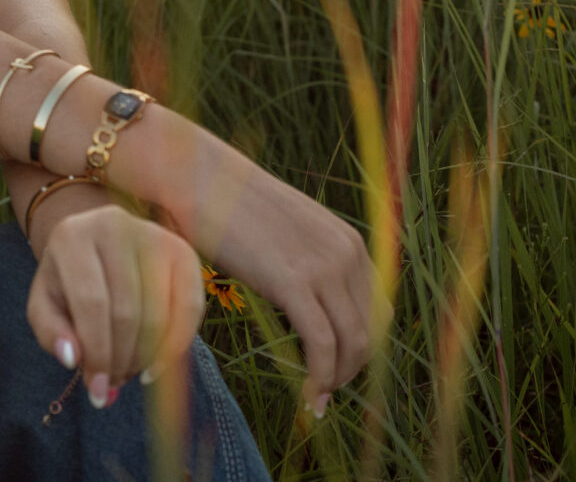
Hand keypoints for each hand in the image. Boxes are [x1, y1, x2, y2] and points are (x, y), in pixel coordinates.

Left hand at [25, 203, 204, 407]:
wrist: (94, 242)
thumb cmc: (67, 280)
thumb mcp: (45, 304)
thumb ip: (50, 332)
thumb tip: (72, 358)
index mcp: (71, 235)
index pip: (91, 302)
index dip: (97, 352)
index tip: (97, 391)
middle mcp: (114, 224)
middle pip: (127, 310)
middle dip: (121, 359)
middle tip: (113, 384)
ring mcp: (152, 234)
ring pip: (159, 312)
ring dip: (145, 357)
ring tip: (128, 373)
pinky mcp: (182, 250)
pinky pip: (190, 306)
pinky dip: (177, 344)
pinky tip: (157, 365)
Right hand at [153, 120, 381, 417]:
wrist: (199, 177)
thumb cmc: (229, 205)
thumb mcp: (284, 232)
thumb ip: (305, 262)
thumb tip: (304, 302)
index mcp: (348, 242)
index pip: (376, 311)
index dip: (360, 348)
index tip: (336, 368)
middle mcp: (346, 253)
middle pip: (369, 332)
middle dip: (350, 369)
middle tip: (323, 390)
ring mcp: (323, 266)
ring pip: (351, 344)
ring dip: (336, 379)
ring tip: (315, 398)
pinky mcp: (293, 281)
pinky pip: (321, 344)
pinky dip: (319, 378)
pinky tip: (308, 398)